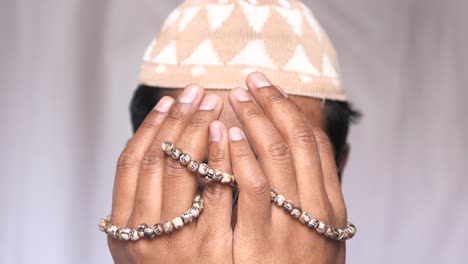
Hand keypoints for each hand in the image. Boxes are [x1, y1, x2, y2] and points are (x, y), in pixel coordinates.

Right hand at [108, 85, 232, 262]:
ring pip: (182, 168)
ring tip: (212, 102)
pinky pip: (216, 192)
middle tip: (194, 91)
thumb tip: (161, 153)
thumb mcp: (151, 244)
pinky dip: (220, 158)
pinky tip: (230, 134)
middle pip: (156, 159)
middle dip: (177, 120)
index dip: (148, 127)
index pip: (129, 164)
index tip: (166, 101)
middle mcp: (143, 233)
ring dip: (196, 129)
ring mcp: (177, 241)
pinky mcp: (212, 248)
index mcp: (123, 229)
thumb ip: (149, 206)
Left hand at [227, 72, 347, 262]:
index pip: (317, 145)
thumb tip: (309, 157)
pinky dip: (244, 156)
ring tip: (237, 97)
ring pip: (279, 156)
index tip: (272, 90)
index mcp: (331, 206)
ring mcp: (292, 225)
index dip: (293, 112)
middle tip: (251, 80)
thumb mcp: (317, 236)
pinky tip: (229, 135)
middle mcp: (317, 210)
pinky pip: (254, 188)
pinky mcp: (262, 242)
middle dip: (273, 105)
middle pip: (298, 141)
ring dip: (257, 121)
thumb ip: (312, 198)